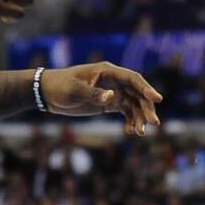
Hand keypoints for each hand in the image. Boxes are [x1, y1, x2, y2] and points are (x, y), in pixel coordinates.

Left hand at [40, 62, 162, 135]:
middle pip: (138, 93)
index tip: (157, 100)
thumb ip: (93, 93)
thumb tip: (111, 97)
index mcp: (108, 71)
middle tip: (154, 123)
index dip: (147, 88)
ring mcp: (113, 92)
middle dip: (146, 108)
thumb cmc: (60, 87)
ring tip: (140, 133)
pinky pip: (125, 112)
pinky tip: (130, 132)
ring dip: (139, 117)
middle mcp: (114, 81)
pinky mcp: (109, 103)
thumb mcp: (74, 90)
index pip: (133, 79)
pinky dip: (130, 121)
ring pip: (134, 104)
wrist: (47, 93)